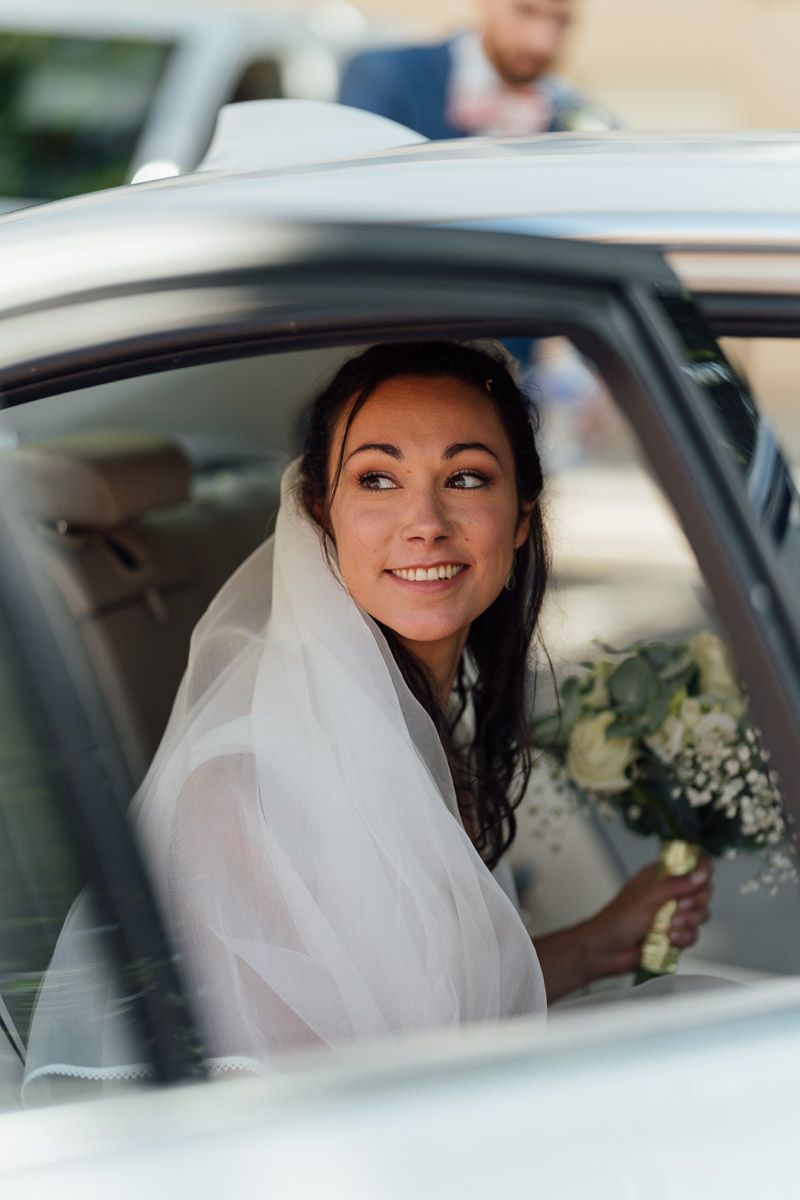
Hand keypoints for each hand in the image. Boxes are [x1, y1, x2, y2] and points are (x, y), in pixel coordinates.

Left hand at [582, 857, 712, 981]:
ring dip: (688, 922)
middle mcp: (669, 892)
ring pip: (701, 913)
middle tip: (679, 906)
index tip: (701, 879)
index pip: (690, 863)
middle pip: (703, 889)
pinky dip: (683, 938)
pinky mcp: (676, 933)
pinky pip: (694, 934)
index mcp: (660, 875)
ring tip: (668, 927)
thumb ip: (675, 884)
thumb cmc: (618, 920)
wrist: (606, 951)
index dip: (701, 868)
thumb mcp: (647, 898)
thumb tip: (700, 873)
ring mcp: (674, 914)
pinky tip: (668, 939)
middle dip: (695, 901)